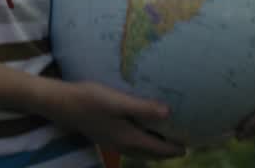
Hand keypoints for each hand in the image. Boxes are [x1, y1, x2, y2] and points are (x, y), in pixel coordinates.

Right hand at [45, 81, 186, 159]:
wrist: (62, 104)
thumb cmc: (90, 100)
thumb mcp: (118, 102)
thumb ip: (143, 108)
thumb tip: (168, 113)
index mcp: (130, 139)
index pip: (160, 150)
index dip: (177, 148)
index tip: (193, 142)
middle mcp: (124, 145)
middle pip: (153, 154)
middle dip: (169, 149)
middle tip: (184, 139)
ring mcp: (114, 142)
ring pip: (142, 151)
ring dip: (156, 147)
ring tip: (167, 135)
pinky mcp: (107, 136)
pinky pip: (132, 144)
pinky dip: (144, 141)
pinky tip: (142, 128)